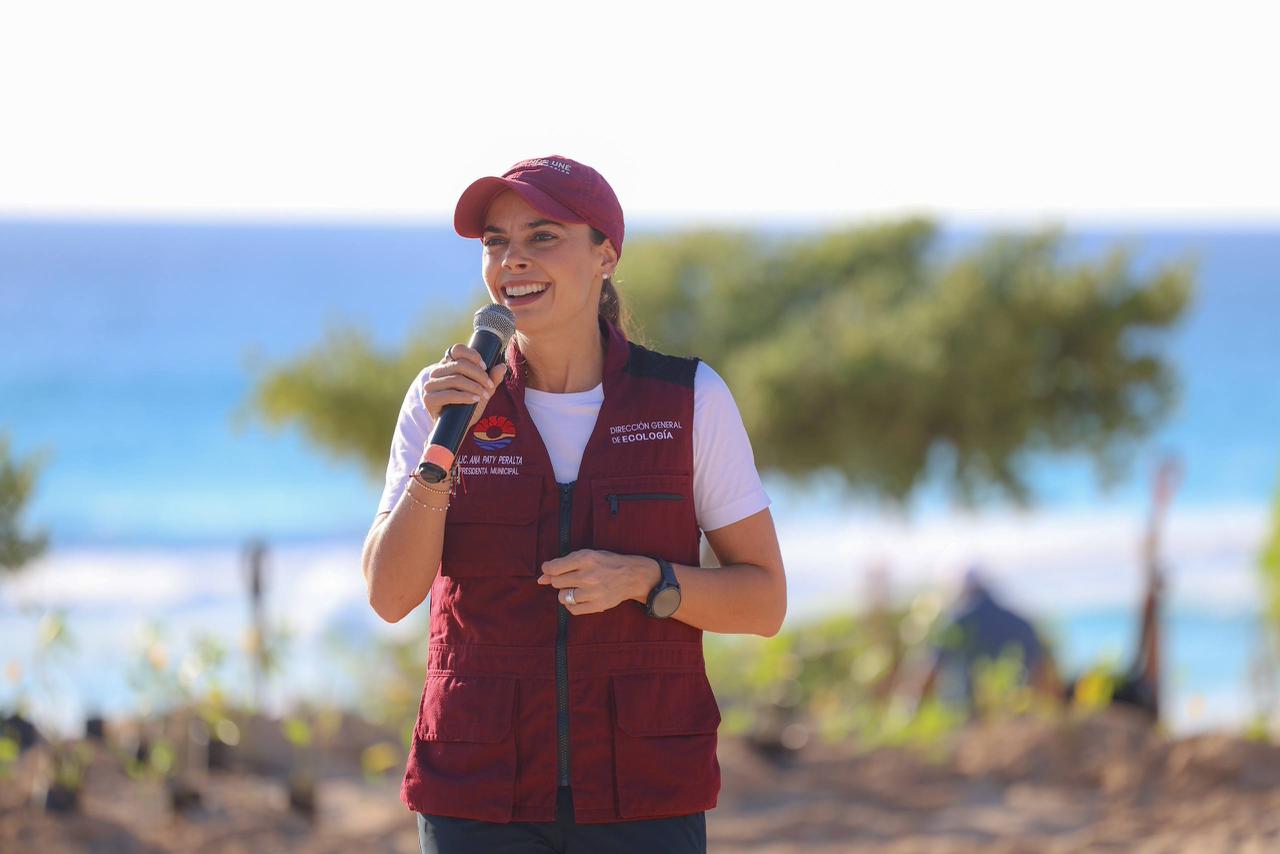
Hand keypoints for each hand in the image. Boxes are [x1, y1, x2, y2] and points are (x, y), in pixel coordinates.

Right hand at [422, 343, 507, 429]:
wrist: (458, 428)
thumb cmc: (469, 406)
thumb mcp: (483, 390)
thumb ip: (492, 379)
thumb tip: (502, 366)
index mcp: (448, 365)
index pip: (457, 349)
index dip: (472, 355)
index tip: (485, 367)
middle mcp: (436, 372)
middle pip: (460, 364)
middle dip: (479, 375)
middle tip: (490, 386)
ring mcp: (431, 385)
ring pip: (456, 379)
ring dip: (474, 387)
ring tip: (485, 395)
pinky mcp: (429, 399)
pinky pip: (449, 394)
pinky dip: (465, 396)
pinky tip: (475, 399)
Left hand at [537, 550, 660, 615]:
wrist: (632, 576)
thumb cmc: (607, 563)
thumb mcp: (588, 555)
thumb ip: (564, 564)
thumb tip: (541, 579)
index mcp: (585, 558)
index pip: (553, 568)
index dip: (548, 569)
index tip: (551, 570)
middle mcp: (588, 575)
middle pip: (556, 582)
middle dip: (559, 580)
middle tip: (571, 577)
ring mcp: (593, 592)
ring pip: (562, 596)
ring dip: (566, 592)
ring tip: (577, 587)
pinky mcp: (597, 605)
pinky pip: (572, 609)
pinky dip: (572, 604)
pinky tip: (579, 597)